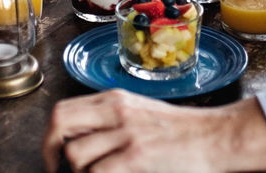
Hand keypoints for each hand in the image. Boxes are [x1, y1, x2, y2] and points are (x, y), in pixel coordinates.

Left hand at [42, 91, 265, 172]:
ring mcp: (127, 134)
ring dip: (79, 172)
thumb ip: (111, 121)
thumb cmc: (181, 131)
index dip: (49, 137)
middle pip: (60, 124)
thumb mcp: (140, 113)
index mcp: (115, 99)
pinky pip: (97, 172)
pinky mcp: (137, 157)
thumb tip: (77, 142)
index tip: (52, 157)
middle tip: (55, 169)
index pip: (63, 110)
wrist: (215, 136)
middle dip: (50, 151)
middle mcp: (117, 111)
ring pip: (76, 155)